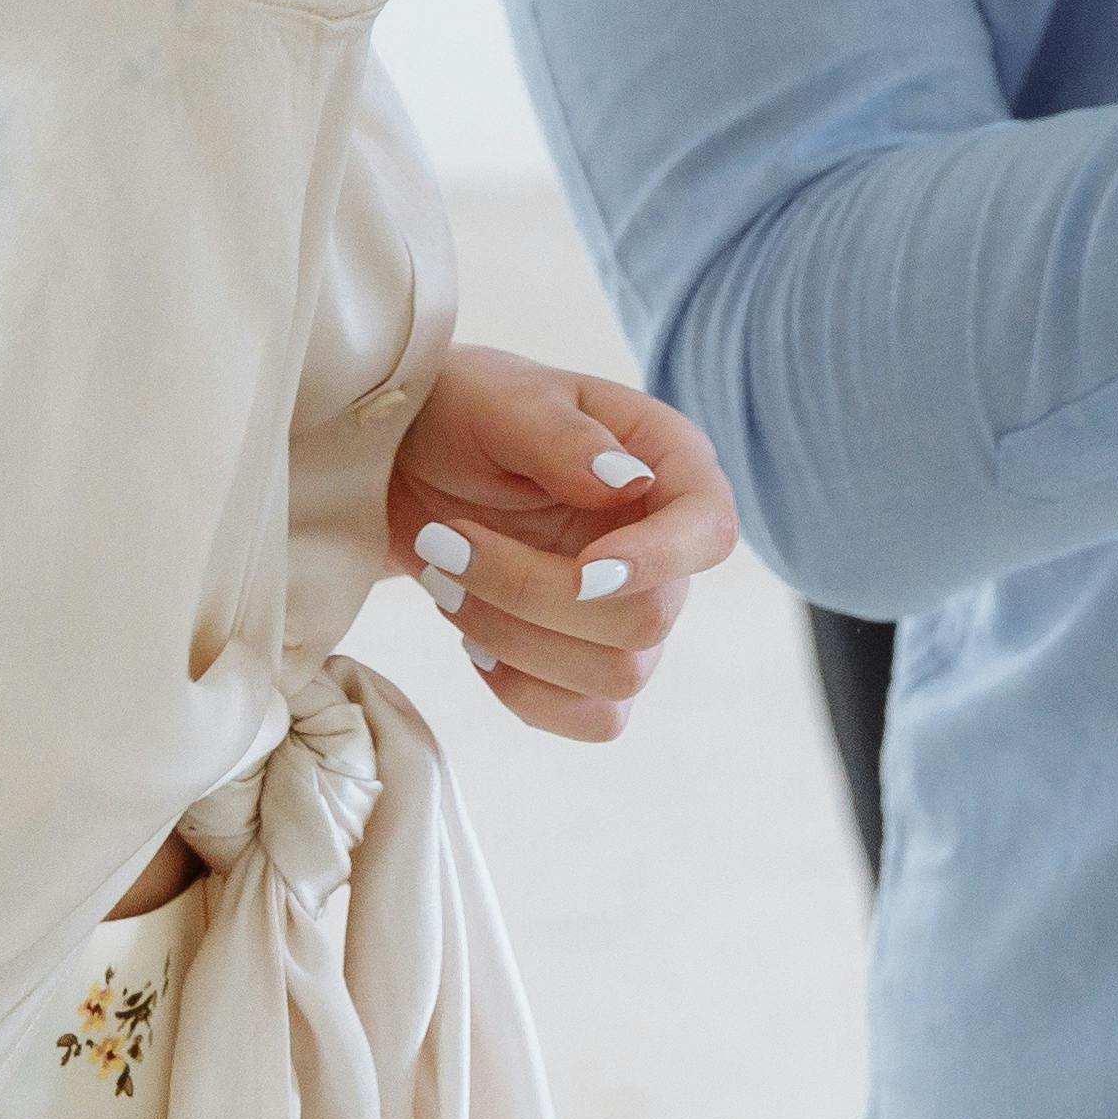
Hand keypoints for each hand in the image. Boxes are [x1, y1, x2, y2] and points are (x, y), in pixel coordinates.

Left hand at [385, 348, 734, 744]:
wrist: (407, 464)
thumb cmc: (464, 414)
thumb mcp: (502, 400)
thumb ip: (563, 438)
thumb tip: (631, 485)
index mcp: (668, 464)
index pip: (710, 530)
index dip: (659, 561)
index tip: (583, 567)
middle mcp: (665, 545)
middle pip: (649, 619)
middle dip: (534, 595)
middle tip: (445, 545)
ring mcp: (633, 612)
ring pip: (618, 676)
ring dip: (513, 639)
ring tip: (445, 580)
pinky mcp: (592, 666)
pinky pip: (594, 718)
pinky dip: (525, 691)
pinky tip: (475, 639)